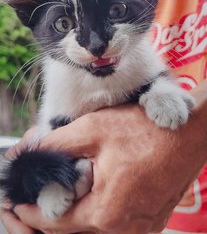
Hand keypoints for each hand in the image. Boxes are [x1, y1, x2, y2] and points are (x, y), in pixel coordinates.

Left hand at [1, 83, 206, 233]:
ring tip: (63, 191)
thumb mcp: (94, 129)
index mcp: (107, 211)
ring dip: (75, 213)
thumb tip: (27, 153)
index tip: (15, 204)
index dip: (30, 214)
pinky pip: (115, 223)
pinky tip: (94, 190)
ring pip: (95, 228)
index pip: (54, 225)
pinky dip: (97, 211)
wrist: (188, 132)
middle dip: (50, 214)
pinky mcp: (151, 219)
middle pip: (74, 230)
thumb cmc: (146, 130)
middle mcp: (125, 228)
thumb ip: (56, 144)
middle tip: (36, 195)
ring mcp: (141, 226)